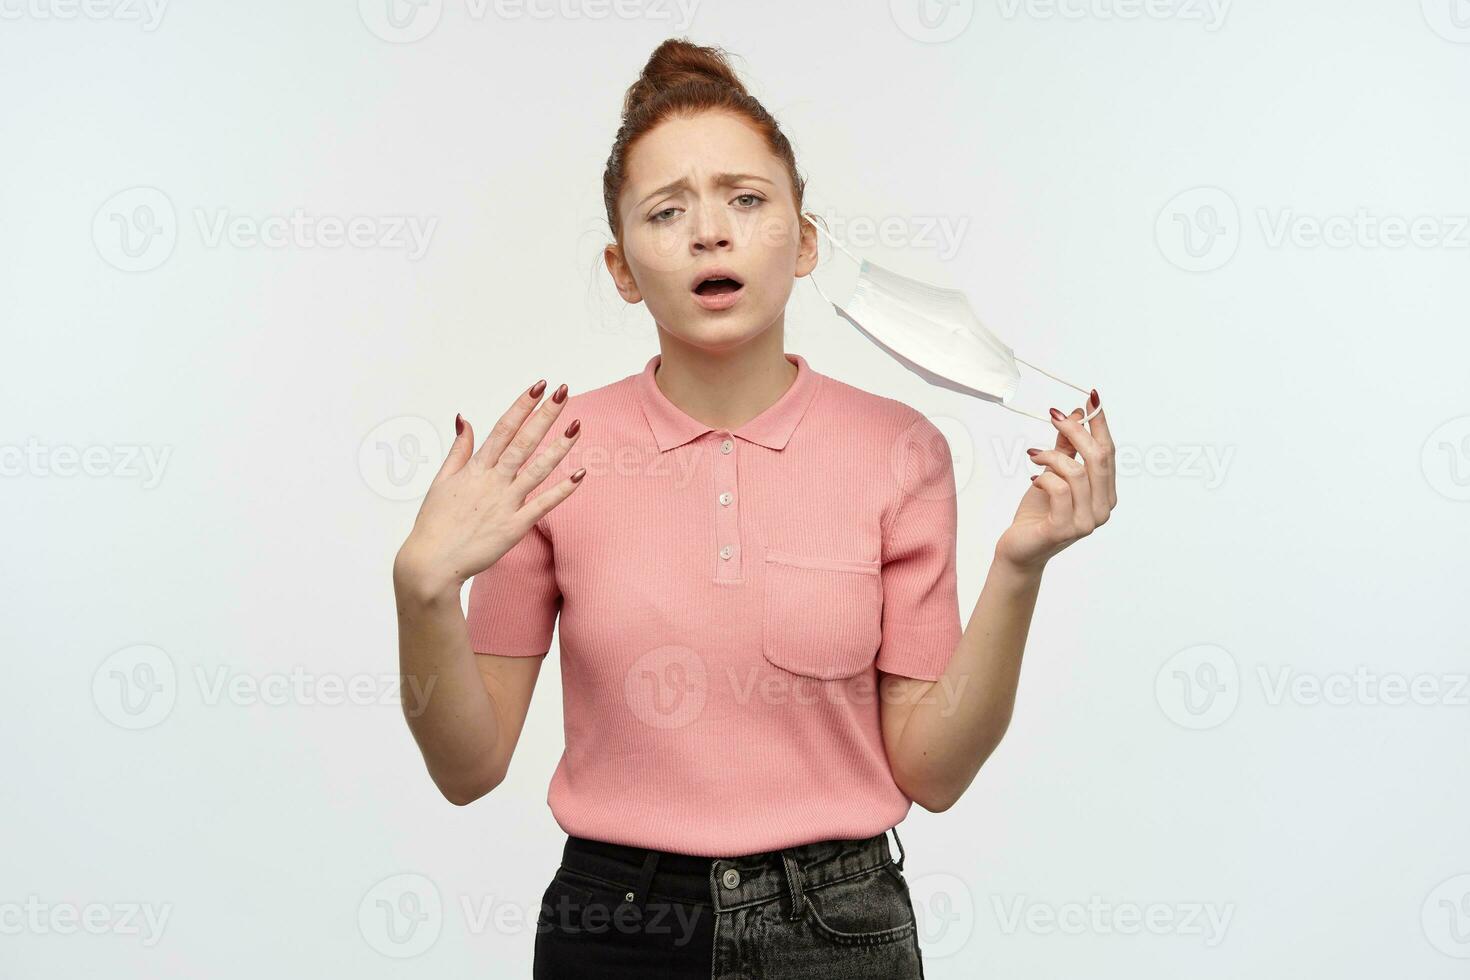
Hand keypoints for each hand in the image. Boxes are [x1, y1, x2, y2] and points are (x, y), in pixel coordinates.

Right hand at [393, 380, 584, 601]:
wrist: (431, 564)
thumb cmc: (435, 523)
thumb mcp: (441, 481)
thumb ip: (459, 449)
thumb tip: (465, 418)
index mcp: (474, 468)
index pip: (502, 429)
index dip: (522, 406)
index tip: (539, 386)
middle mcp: (492, 482)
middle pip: (523, 442)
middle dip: (545, 416)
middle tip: (564, 392)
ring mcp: (505, 503)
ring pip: (537, 469)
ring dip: (559, 447)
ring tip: (577, 426)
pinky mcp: (514, 527)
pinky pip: (543, 505)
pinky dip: (562, 490)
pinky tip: (580, 475)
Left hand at [994, 391, 1116, 572]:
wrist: (1020, 549)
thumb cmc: (1039, 513)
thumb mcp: (1053, 473)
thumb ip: (1067, 448)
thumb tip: (1076, 413)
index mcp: (1106, 493)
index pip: (1109, 451)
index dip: (1101, 423)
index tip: (1091, 397)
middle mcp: (1103, 508)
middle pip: (1099, 458)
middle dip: (1076, 430)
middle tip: (1054, 416)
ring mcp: (1087, 521)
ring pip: (1077, 472)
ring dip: (1052, 456)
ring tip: (1034, 455)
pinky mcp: (1065, 528)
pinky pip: (1059, 489)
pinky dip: (1044, 477)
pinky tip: (1033, 478)